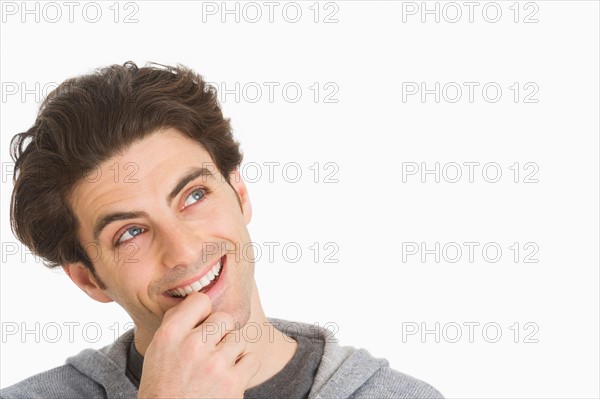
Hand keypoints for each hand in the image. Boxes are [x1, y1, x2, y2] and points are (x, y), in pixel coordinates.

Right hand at [137, 292, 260, 397]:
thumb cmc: (163, 388)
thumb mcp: (157, 352)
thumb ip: (176, 324)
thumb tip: (200, 300)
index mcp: (170, 335)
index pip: (200, 300)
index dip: (204, 312)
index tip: (202, 324)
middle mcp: (192, 346)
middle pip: (224, 318)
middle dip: (220, 333)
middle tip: (210, 351)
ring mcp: (215, 364)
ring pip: (238, 338)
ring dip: (231, 351)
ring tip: (217, 367)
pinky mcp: (233, 382)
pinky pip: (252, 359)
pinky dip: (244, 367)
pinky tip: (230, 376)